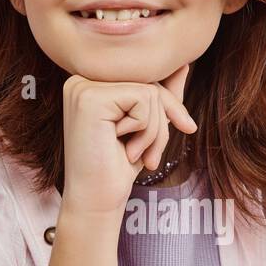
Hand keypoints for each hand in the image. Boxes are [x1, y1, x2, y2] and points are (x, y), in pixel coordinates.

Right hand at [60, 62, 196, 218]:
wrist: (97, 202)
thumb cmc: (117, 167)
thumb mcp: (146, 126)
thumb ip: (161, 94)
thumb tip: (183, 63)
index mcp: (90, 83)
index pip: (144, 77)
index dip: (167, 105)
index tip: (184, 128)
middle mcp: (81, 79)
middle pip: (148, 81)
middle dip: (163, 120)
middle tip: (153, 157)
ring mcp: (82, 86)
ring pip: (150, 91)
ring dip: (154, 131)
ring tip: (134, 154)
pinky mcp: (89, 97)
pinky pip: (143, 98)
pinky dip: (145, 129)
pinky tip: (124, 149)